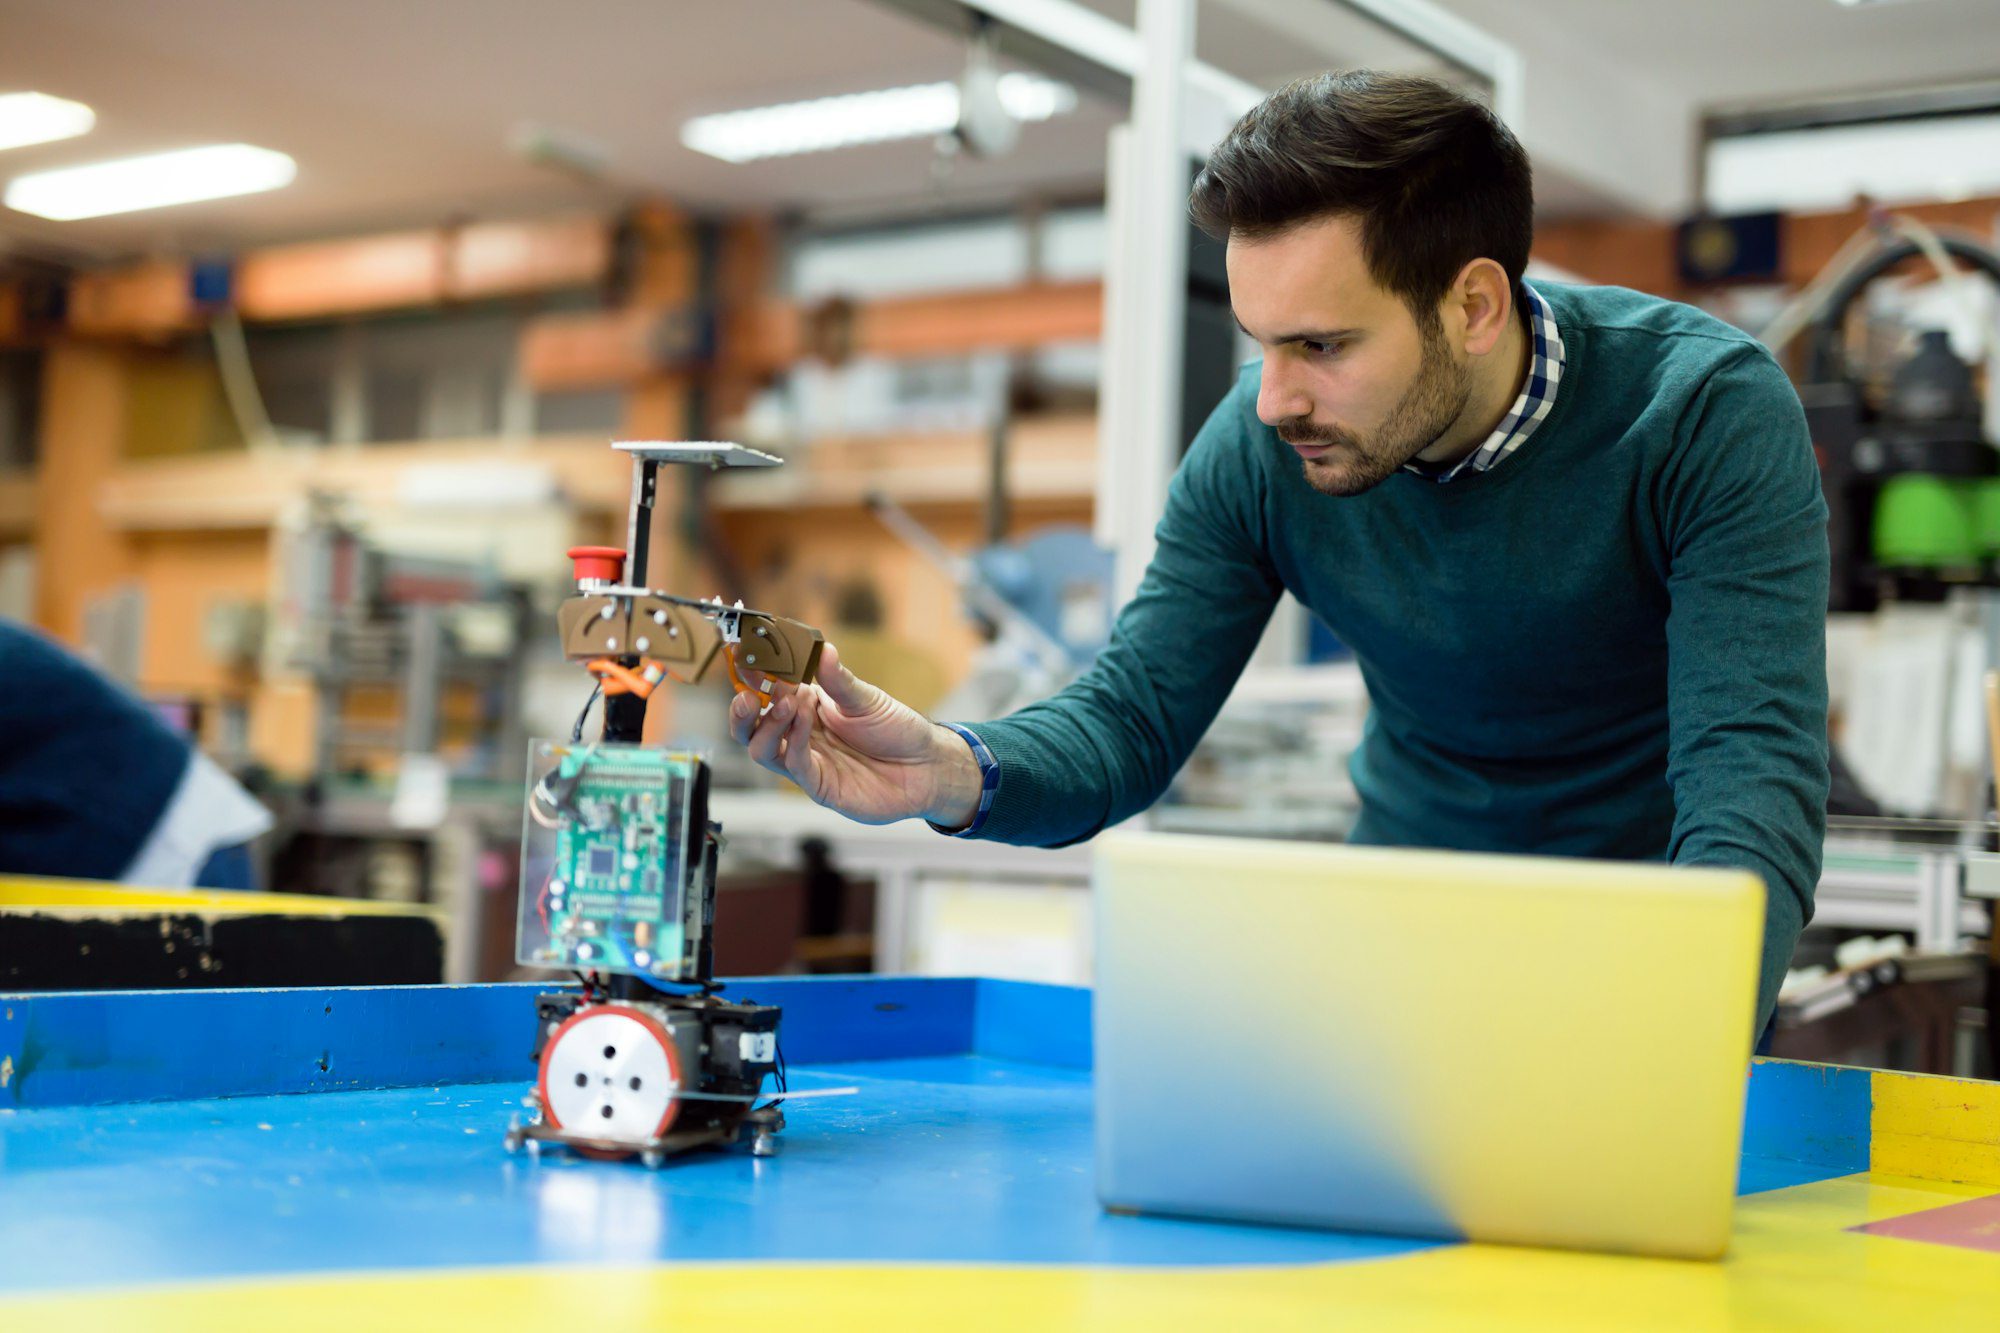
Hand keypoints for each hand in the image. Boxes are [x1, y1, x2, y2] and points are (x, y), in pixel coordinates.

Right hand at [727, 643, 982, 827]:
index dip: (752, 678)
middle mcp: (800, 735)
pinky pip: (794, 765)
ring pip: (763, 748)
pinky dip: (794, 742)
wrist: (926, 767)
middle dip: (743, 709)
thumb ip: (839, 679)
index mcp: (807, 708)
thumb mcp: (867, 698)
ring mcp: (807, 761)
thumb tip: (823, 650)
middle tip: (748, 692)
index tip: (743, 657)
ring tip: (785, 702)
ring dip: (768, 724)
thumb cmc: (897, 731)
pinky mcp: (819, 785)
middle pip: (752, 727)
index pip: (767, 693)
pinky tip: (803, 722)